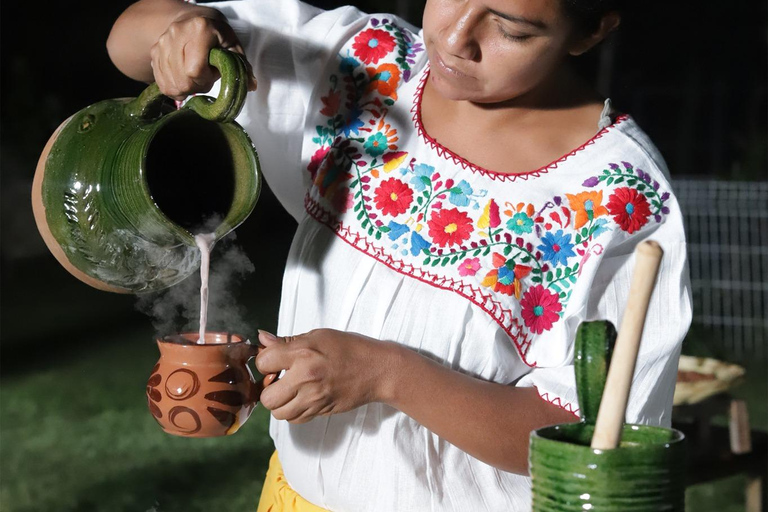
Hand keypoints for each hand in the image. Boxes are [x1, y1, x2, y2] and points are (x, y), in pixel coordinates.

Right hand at [150, 7, 256, 101]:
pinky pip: (161, 83)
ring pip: (171, 84)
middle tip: (206, 77)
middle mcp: (177, 33)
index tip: (213, 73)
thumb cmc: (217, 36)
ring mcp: (163, 42)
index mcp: (200, 29)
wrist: (195, 20)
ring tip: (196, 76)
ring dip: (186, 88)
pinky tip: (184, 79)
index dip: (206, 79)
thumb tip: (250, 85)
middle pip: (182, 80)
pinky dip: (174, 88)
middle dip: (197, 86)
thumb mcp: (234, 47)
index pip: (195, 70)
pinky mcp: (155, 52)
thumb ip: (242, 67)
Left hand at [255, 329, 392, 423]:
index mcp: (302, 353)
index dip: (265, 361)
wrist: (377, 369)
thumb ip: (287, 341)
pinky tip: (302, 398)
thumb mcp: (318, 335)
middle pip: (267, 397)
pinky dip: (294, 411)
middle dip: (269, 389)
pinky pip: (295, 419)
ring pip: (279, 413)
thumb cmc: (350, 348)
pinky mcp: (321, 410)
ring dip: (280, 403)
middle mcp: (305, 377)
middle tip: (280, 380)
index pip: (263, 362)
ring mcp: (314, 398)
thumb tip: (263, 339)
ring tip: (290, 391)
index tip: (275, 360)